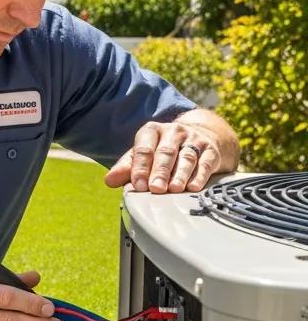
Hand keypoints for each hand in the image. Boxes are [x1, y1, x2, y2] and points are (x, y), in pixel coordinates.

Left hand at [104, 119, 221, 192]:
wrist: (200, 136)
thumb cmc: (163, 150)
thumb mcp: (143, 155)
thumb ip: (126, 167)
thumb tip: (109, 181)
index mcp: (152, 131)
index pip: (144, 149)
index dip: (140, 168)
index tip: (139, 186)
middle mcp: (173, 132)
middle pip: (165, 153)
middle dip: (159, 172)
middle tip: (155, 189)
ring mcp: (194, 139)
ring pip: (186, 157)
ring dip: (180, 174)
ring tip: (174, 189)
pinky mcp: (211, 150)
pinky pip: (205, 163)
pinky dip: (199, 176)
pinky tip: (193, 187)